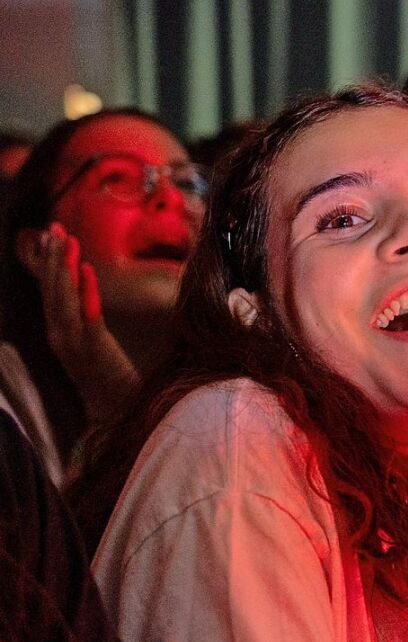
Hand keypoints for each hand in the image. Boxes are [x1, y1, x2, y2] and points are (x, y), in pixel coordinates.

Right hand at [28, 223, 139, 419]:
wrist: (122, 414)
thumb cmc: (112, 379)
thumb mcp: (96, 345)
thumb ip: (88, 320)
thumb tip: (88, 293)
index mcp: (61, 334)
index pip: (51, 292)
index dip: (50, 263)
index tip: (53, 234)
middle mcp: (61, 338)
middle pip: (52, 291)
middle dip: (53, 258)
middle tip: (56, 227)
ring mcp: (74, 345)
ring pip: (64, 300)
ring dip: (65, 268)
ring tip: (69, 240)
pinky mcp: (94, 351)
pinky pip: (87, 317)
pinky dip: (86, 292)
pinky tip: (88, 270)